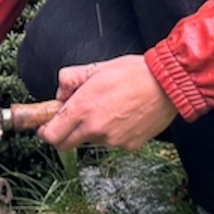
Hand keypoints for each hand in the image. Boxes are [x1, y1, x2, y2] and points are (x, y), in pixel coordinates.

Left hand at [37, 53, 177, 150]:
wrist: (167, 84)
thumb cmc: (134, 73)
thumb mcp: (95, 68)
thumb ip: (69, 79)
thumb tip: (61, 93)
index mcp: (82, 108)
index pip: (52, 135)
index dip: (45, 132)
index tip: (46, 127)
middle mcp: (95, 128)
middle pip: (67, 144)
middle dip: (65, 133)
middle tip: (75, 118)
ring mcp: (113, 140)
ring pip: (92, 140)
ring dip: (93, 129)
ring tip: (110, 107)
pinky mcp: (129, 146)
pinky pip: (114, 142)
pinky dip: (114, 132)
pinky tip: (124, 115)